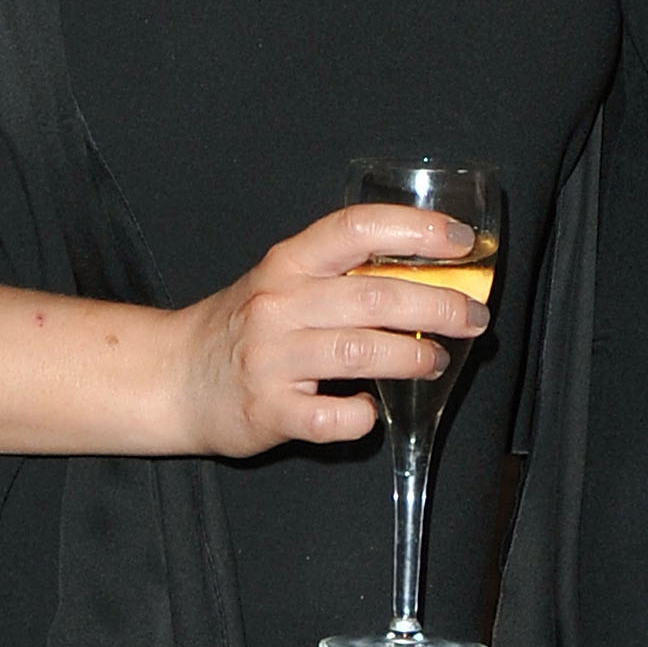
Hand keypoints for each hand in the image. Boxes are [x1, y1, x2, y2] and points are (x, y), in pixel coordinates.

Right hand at [169, 206, 487, 457]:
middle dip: (439, 307)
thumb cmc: (248, 326)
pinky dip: (363, 417)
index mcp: (290, 261)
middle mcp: (279, 302)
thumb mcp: (287, 281)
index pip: (357, 228)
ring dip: (414, 358)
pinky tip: (371, 411)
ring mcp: (272, 358)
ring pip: (361, 353)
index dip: (415, 229)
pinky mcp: (268, 411)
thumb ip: (346, 274)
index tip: (460, 241)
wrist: (174, 376)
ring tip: (437, 362)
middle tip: (473, 318)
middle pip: (374, 297)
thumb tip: (436, 273)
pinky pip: (333, 418)